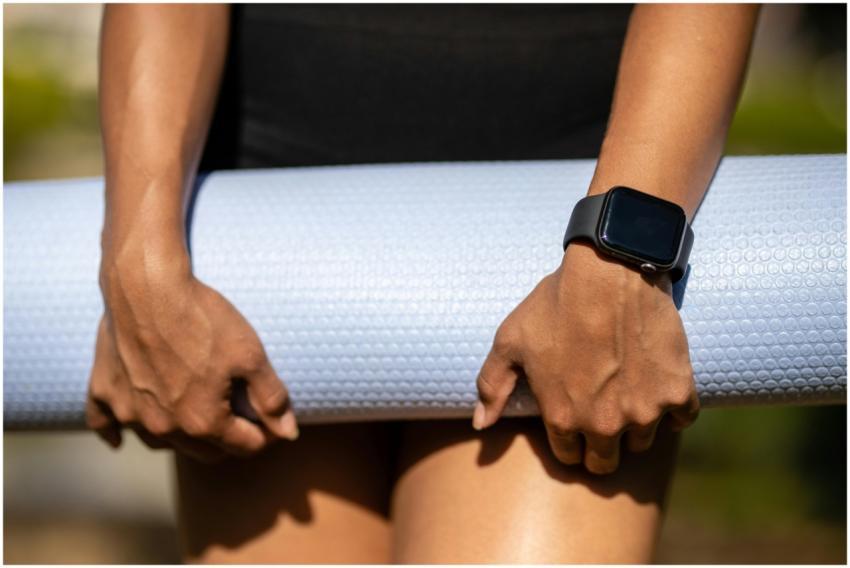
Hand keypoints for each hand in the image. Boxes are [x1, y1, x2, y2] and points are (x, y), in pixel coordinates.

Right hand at [86, 250, 297, 462]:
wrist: (147, 286)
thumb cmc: (204, 319)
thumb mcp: (251, 355)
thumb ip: (271, 398)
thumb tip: (289, 434)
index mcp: (203, 422)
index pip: (245, 446)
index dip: (265, 435)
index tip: (273, 421)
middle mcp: (164, 427)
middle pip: (205, 451)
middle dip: (227, 440)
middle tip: (241, 419)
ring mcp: (129, 412)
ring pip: (161, 442)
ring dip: (181, 436)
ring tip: (196, 417)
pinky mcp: (104, 390)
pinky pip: (106, 424)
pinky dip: (115, 431)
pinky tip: (120, 439)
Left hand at [473, 242, 698, 473]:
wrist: (609, 272)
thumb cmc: (554, 304)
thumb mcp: (509, 342)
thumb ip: (492, 387)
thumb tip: (481, 425)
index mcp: (563, 418)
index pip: (568, 456)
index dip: (568, 440)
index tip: (573, 421)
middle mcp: (605, 424)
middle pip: (605, 462)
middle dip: (600, 446)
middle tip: (601, 416)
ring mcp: (645, 411)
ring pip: (642, 442)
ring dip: (635, 426)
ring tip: (626, 394)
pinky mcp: (678, 391)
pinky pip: (681, 418)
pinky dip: (672, 407)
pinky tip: (656, 384)